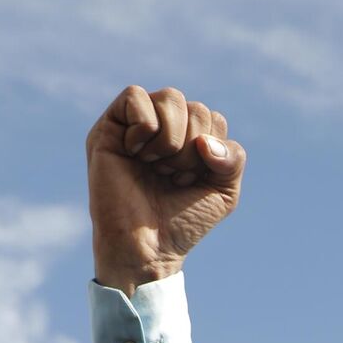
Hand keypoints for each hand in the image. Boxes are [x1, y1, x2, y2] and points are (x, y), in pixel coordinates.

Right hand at [86, 85, 246, 295]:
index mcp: (189, 139)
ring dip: (172, 139)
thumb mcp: (223, 191)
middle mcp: (163, 128)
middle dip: (192, 149)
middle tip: (173, 177)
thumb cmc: (181, 221)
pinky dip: (145, 126)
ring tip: (156, 166)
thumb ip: (233, 158)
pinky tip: (136, 153)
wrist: (147, 247)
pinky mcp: (109, 128)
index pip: (213, 118)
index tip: (191, 182)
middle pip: (196, 107)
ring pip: (170, 97)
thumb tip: (206, 141)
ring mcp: (136, 126)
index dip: (211, 151)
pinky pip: (135, 95)